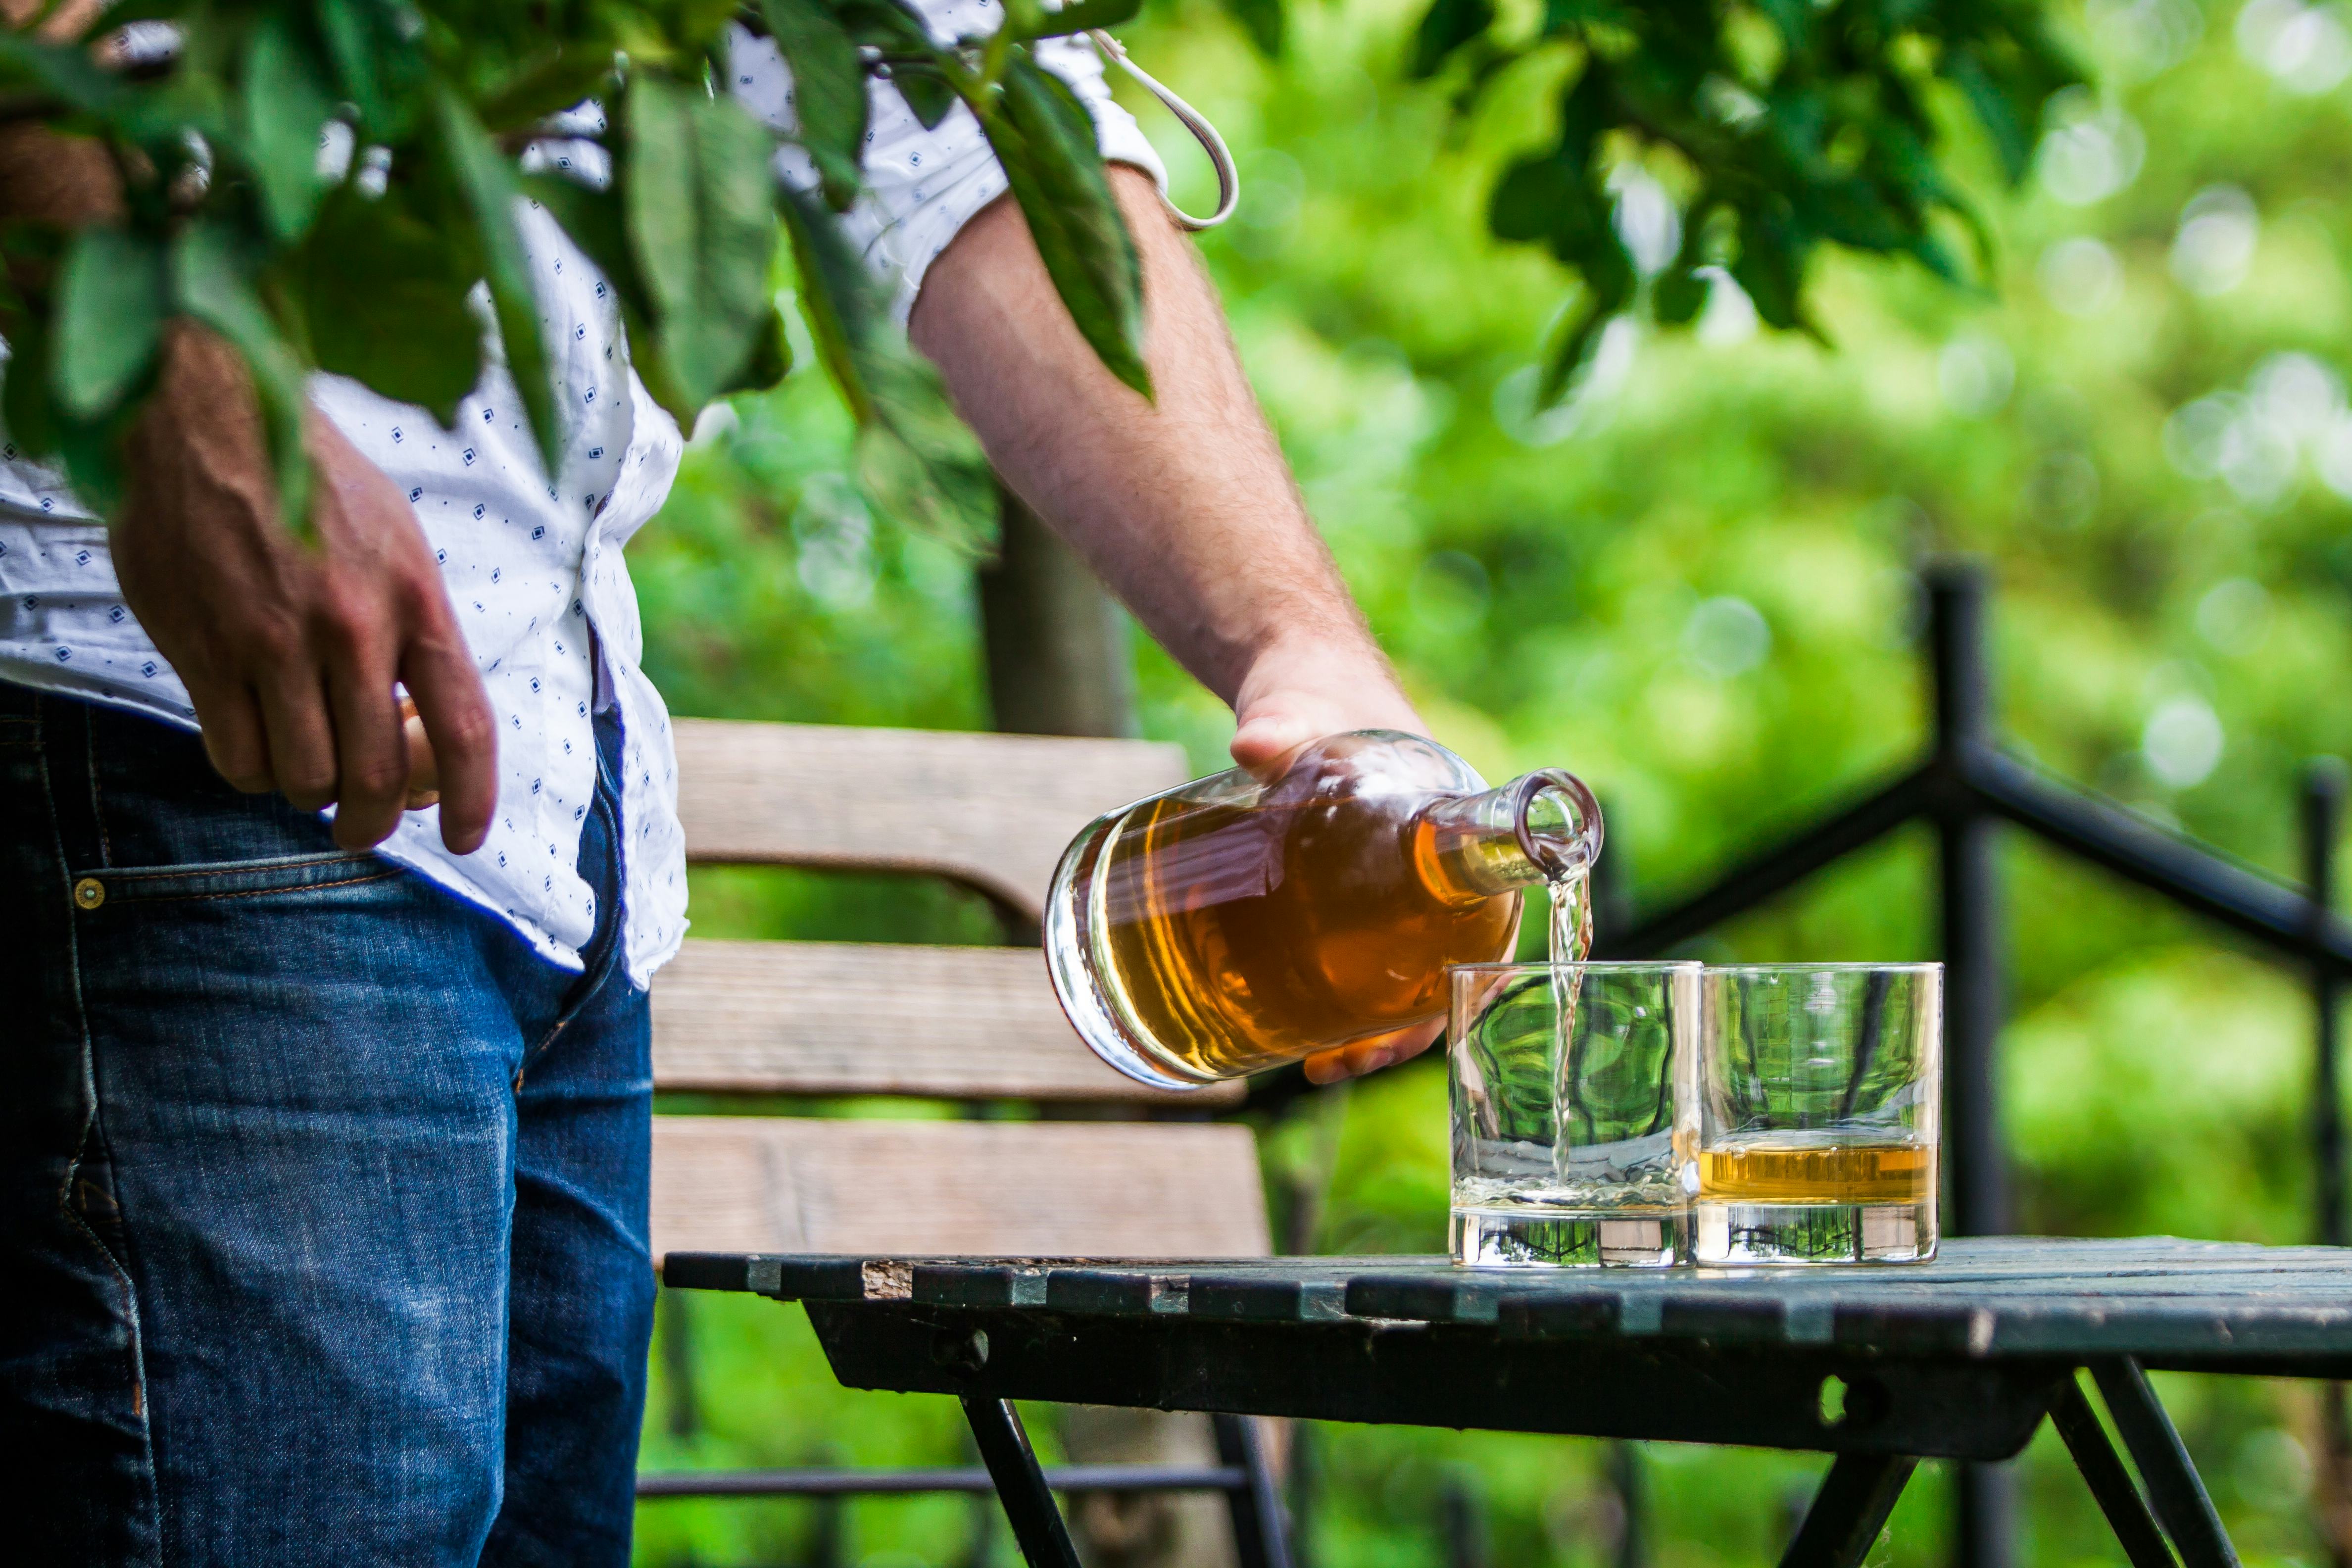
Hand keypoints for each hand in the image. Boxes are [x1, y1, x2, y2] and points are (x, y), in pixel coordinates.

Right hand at [112, 323, 495, 852]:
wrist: (214, 417)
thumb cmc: (316, 485)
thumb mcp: (399, 544)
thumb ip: (414, 632)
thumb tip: (421, 724)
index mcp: (417, 601)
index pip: (465, 730)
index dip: (471, 800)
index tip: (462, 838)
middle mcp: (354, 629)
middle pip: (375, 777)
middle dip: (373, 822)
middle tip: (361, 826)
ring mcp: (275, 643)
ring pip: (305, 777)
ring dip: (307, 792)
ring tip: (302, 764)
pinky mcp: (205, 649)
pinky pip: (237, 757)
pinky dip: (250, 771)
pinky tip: (253, 742)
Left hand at [1227, 637, 1441, 1084]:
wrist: (1292, 676)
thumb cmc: (1318, 687)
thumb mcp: (1302, 707)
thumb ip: (1281, 723)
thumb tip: (1251, 746)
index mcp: (1452, 825)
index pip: (1486, 921)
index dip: (1463, 985)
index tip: (1412, 1026)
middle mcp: (1429, 867)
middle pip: (1440, 969)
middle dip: (1399, 1030)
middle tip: (1335, 1063)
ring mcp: (1383, 885)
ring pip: (1394, 975)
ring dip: (1365, 1028)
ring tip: (1312, 1064)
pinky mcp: (1336, 894)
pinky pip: (1353, 960)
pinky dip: (1332, 999)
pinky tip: (1288, 1028)